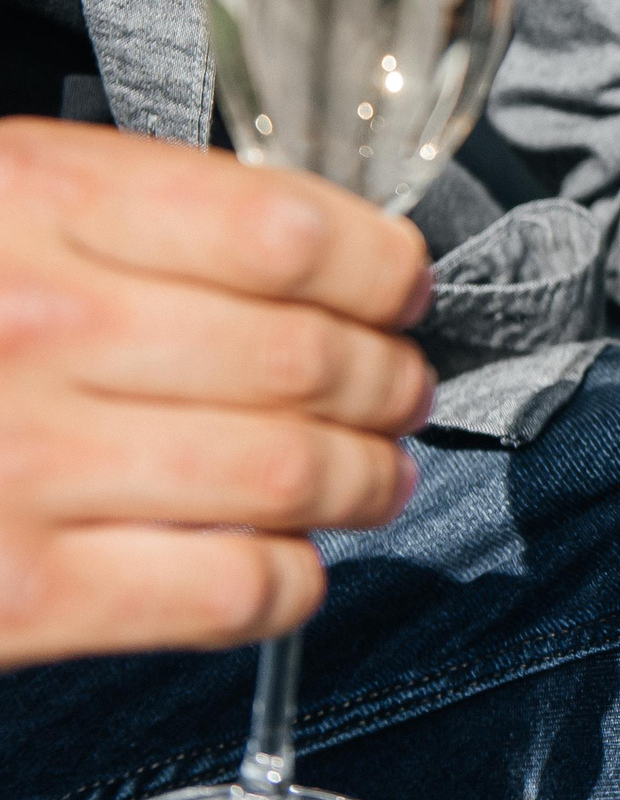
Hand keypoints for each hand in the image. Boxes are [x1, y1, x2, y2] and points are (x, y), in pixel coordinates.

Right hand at [0, 120, 436, 669]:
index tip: (398, 286)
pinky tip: (291, 561)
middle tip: (400, 388)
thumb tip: (307, 254)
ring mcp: (30, 468)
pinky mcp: (22, 598)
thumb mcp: (0, 201)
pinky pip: (228, 590)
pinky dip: (292, 580)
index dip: (380, 268)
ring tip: (373, 475)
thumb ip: (132, 216)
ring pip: (291, 476)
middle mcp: (45, 332)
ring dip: (364, 480)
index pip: (291, 231)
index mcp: (41, 208)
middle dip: (388, 380)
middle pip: (308, 360)